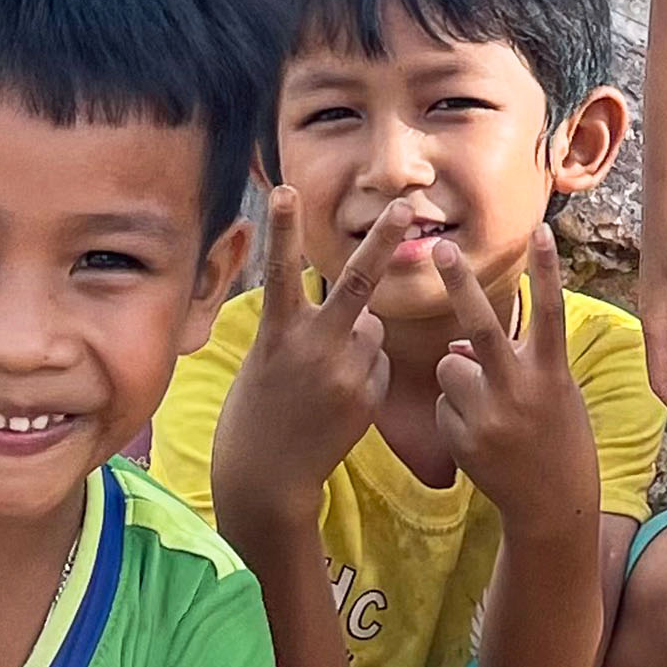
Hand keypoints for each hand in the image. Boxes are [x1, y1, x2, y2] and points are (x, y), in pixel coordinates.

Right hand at [212, 189, 407, 518]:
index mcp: (277, 334)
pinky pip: (378, 366)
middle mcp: (313, 348)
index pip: (280, 272)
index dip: (283, 230)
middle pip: (355, 284)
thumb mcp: (268, 359)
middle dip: (382, 242)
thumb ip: (308, 329)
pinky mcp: (367, 398)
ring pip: (372, 329)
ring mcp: (344, 373)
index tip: (286, 190)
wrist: (267, 475)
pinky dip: (365, 373)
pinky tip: (338, 401)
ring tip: (325, 378)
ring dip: (359, 339)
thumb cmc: (259, 410)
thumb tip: (362, 312)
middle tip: (406, 208)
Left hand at [431, 239, 601, 533]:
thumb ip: (516, 362)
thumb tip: (460, 345)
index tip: (540, 230)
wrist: (551, 505)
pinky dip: (455, 411)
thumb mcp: (552, 394)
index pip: (549, 312)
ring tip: (487, 406)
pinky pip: (444, 405)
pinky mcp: (462, 440)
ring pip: (449, 367)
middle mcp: (519, 392)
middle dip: (459, 285)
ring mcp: (488, 418)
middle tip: (440, 247)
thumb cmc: (558, 438)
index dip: (546, 270)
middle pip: (481, 328)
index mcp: (550, 375)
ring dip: (458, 375)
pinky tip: (480, 436)